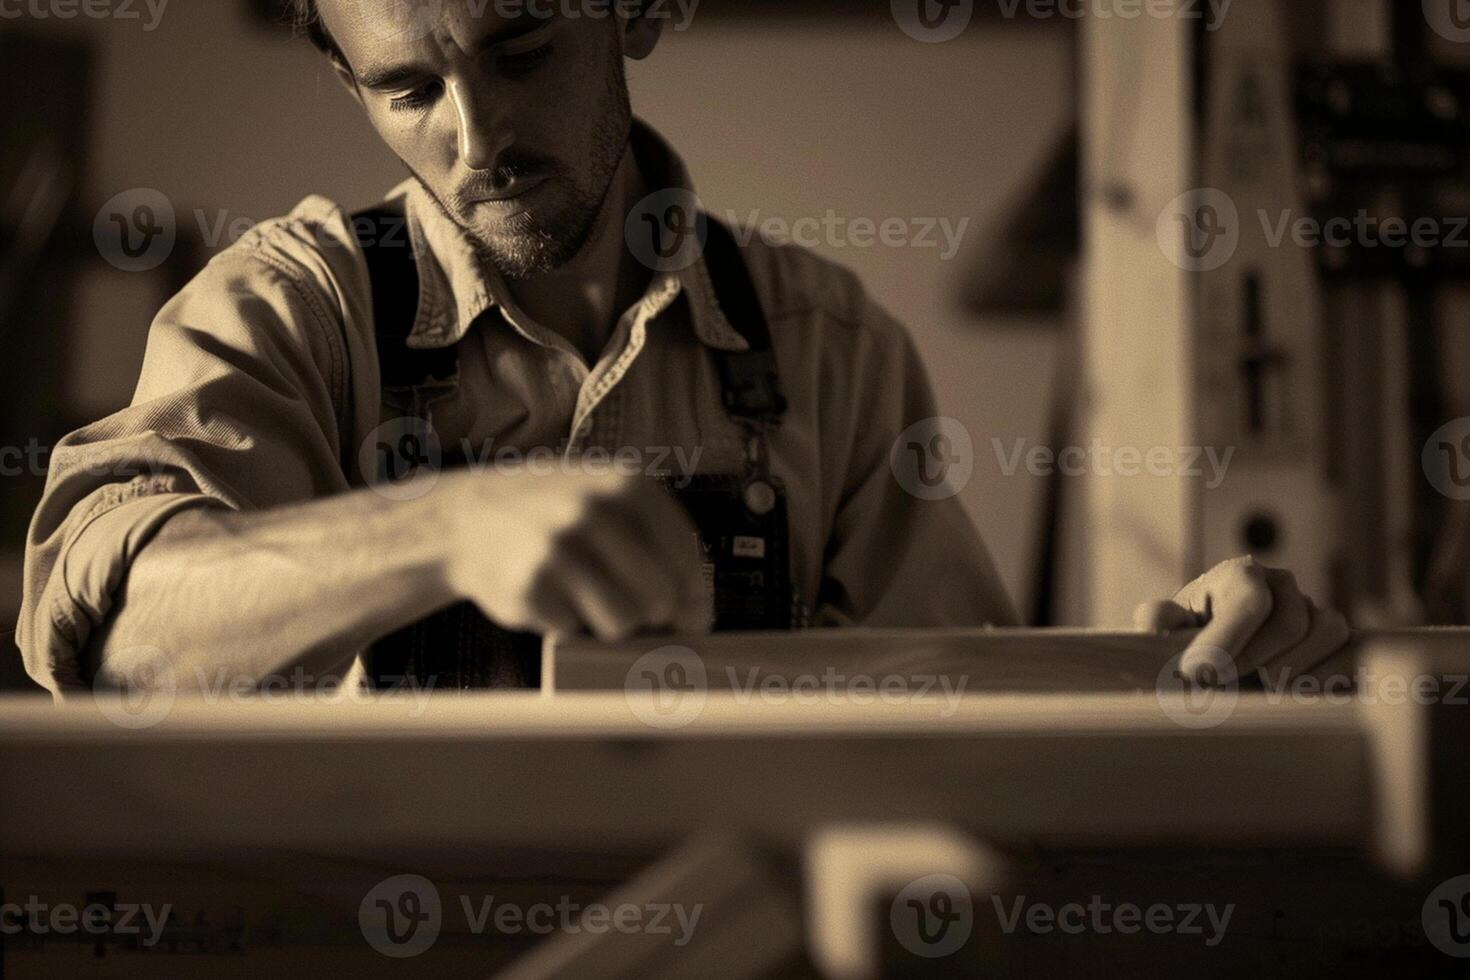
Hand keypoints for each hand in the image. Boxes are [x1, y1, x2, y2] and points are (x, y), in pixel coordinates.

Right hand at [444, 467, 709, 641]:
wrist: (466, 517)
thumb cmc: (553, 513)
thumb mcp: (607, 498)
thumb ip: (658, 543)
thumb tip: (698, 617)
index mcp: (626, 484)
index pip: (688, 557)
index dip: (693, 595)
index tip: (690, 614)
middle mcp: (595, 512)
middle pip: (660, 598)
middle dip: (651, 613)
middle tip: (630, 604)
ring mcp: (560, 549)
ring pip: (622, 622)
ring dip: (610, 622)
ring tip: (586, 595)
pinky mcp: (530, 588)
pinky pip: (575, 629)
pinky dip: (566, 621)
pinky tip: (549, 593)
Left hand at [1134, 556, 1349, 686]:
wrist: (1219, 663)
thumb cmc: (1193, 645)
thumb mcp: (1169, 631)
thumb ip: (1159, 623)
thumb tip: (1152, 622)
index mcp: (1239, 575)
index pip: (1247, 601)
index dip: (1225, 642)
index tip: (1198, 673)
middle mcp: (1283, 585)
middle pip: (1292, 623)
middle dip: (1256, 660)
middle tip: (1226, 681)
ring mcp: (1317, 610)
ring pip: (1328, 633)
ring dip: (1292, 671)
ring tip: (1260, 684)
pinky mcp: (1345, 640)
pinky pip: (1359, 650)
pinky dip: (1331, 676)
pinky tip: (1297, 691)